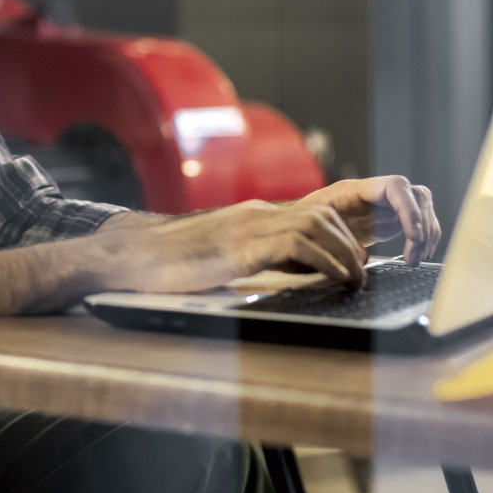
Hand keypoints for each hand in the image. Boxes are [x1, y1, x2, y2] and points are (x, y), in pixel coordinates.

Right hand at [100, 198, 367, 294]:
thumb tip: (286, 274)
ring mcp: (248, 226)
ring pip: (318, 224)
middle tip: (361, 272)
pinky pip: (299, 243)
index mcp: (251, 216)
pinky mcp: (241, 247)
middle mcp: (255, 214)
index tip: (351, 262)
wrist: (131, 258)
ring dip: (345, 253)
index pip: (310, 213)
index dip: (339, 236)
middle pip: (323, 213)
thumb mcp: (221, 258)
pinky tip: (333, 279)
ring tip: (355, 279)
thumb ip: (252, 259)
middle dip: (350, 242)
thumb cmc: (170, 267)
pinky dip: (325, 261)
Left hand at [299, 176, 440, 265]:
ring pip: (423, 208)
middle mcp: (377, 192)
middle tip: (414, 255)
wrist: (304, 225)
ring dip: (427, 235)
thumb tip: (348, 248)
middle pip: (416, 196)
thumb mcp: (311, 224)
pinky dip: (425, 239)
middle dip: (422, 226)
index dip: (409, 208)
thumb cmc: (303, 223)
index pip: (395, 186)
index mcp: (356, 189)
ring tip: (414, 260)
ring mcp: (388, 204)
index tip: (413, 235)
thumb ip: (330, 230)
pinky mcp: (393, 219)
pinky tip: (417, 256)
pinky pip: (421, 222)